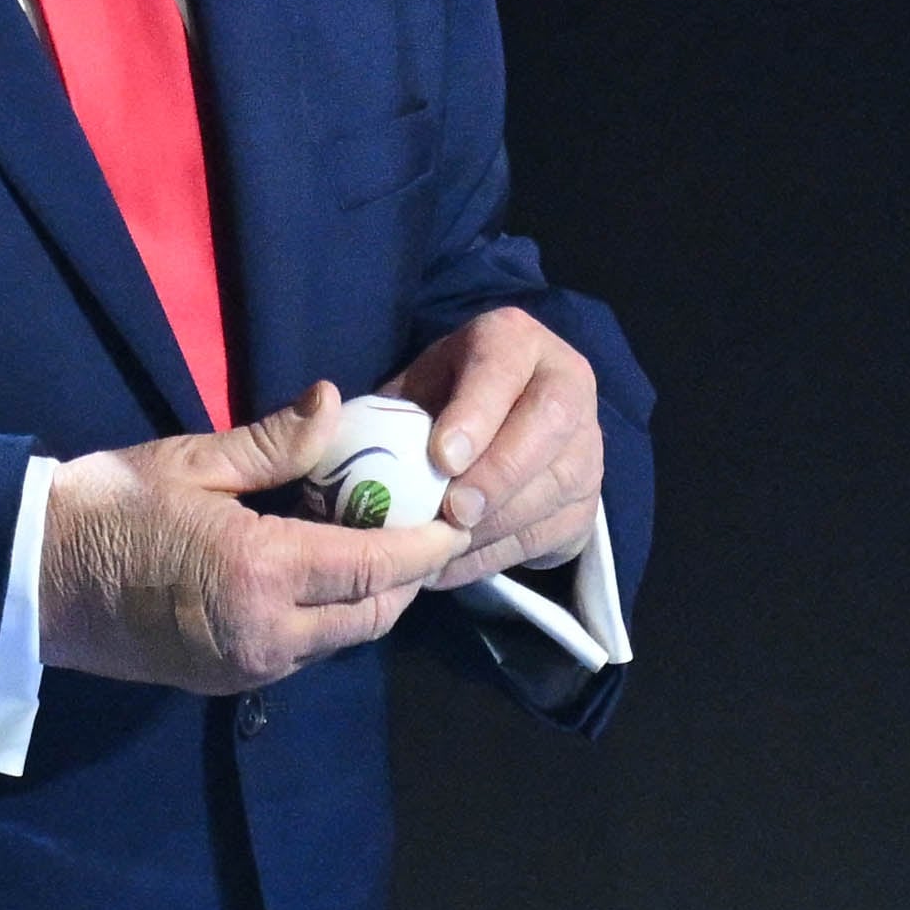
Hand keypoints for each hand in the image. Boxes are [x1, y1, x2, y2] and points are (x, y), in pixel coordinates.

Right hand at [40, 382, 469, 696]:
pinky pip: (301, 652)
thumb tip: (335, 405)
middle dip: (405, 575)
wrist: (26, 581)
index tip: (453, 513)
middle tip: (415, 525)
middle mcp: (269, 635)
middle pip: (374, 615)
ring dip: (365, 599)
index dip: (427, 543)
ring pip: (341, 639)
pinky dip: (324, 617)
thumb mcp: (188, 460)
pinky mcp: (226, 680)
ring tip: (364, 543)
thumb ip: (273, 443)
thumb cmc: (102, 510)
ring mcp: (247, 667)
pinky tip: (311, 574)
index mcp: (263, 574)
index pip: (380, 567)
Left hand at [384, 309, 602, 587]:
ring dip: (498, 524)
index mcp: (512, 341)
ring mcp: (587, 442)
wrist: (499, 422)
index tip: (441, 458)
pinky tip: (453, 567)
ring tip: (442, 549)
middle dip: (499, 473)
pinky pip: (554, 531)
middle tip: (452, 513)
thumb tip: (320, 428)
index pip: (502, 368)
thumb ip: (381, 410)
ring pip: (558, 485)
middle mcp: (564, 382)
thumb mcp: (411, 390)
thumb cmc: (439, 401)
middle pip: (548, 426)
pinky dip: (500, 555)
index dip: (477, 414)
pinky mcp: (589, 497)